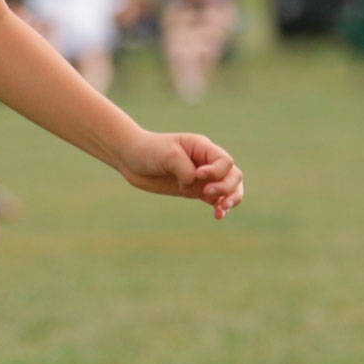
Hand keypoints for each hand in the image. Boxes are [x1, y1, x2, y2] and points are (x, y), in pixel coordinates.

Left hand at [117, 130, 243, 218]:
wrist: (130, 158)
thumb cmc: (149, 151)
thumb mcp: (167, 155)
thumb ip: (185, 170)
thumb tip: (194, 185)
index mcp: (203, 148)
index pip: (224, 161)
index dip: (217, 171)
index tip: (197, 175)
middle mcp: (206, 162)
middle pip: (233, 175)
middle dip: (226, 186)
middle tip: (207, 192)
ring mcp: (201, 178)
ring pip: (228, 188)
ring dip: (230, 199)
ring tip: (222, 209)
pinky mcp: (193, 190)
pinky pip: (214, 200)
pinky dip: (219, 207)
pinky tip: (218, 215)